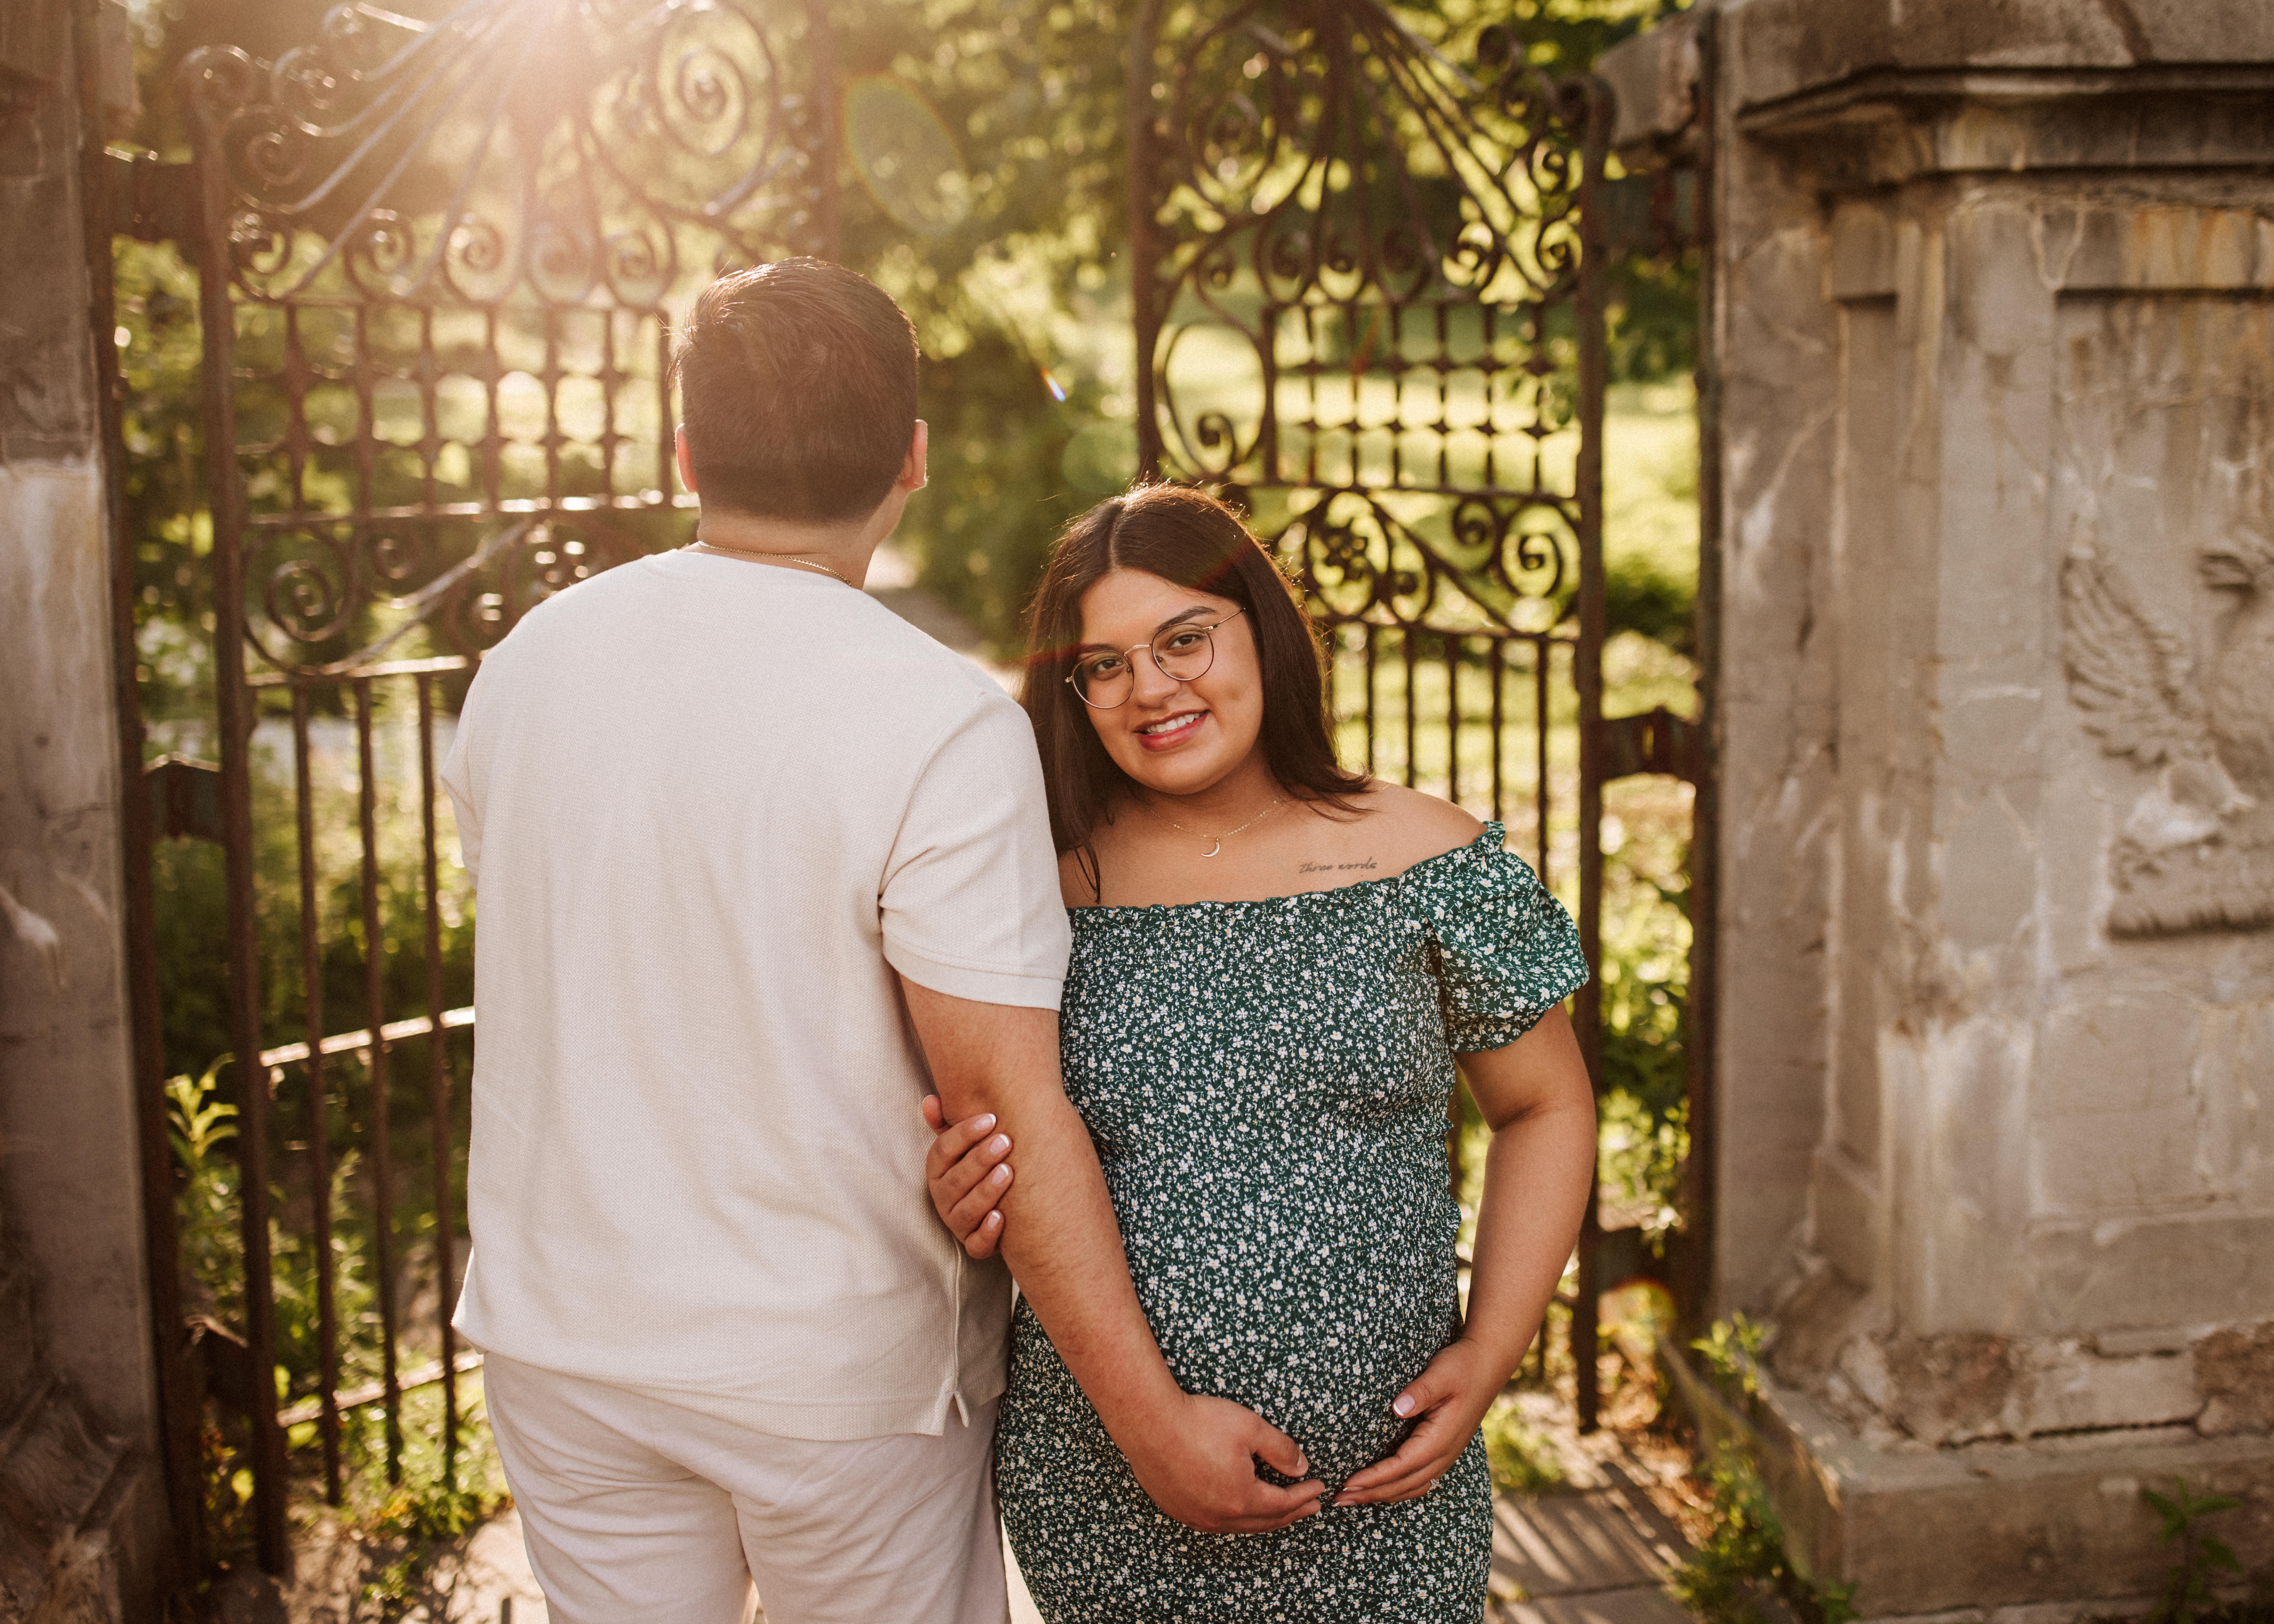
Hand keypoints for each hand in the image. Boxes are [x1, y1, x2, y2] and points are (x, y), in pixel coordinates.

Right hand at [921, 1094, 1013, 1258]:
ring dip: (986, 1192)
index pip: (941, 1151)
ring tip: (1008, 1172)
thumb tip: (930, 1100)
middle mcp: (943, 1199)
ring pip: (966, 1212)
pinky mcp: (975, 1245)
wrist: (1004, 1207)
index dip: (964, 1134)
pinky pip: (977, 1245)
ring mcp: (958, 1224)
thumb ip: (948, 1125)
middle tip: (1005, 1141)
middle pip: (955, 1181)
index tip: (991, 1118)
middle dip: (980, 1160)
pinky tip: (1001, 1216)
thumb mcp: (965, 1147)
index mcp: (937, 1172)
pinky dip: (988, 1232)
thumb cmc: (981, 1168)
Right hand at [1119, 1392, 1324, 1533]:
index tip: (1319, 1487)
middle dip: (1291, 1514)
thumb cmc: (1198, 1422)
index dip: (1304, 1495)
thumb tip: (1301, 1467)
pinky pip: (1215, 1522)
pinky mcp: (1177, 1509)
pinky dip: (1236, 1519)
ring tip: (1280, 1512)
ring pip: (1239, 1526)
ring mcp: (1195, 1516)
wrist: (1148, 1422)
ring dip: (1264, 1520)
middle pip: (1265, 1521)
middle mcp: (1218, 1516)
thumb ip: (1280, 1450)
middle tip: (1310, 1508)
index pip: (1283, 1504)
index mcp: (1240, 1498)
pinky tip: (1238, 1510)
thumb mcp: (1250, 1427)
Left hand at [1334, 1338, 1498, 1506]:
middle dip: (1371, 1493)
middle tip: (1338, 1498)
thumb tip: (1398, 1408)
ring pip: (1412, 1487)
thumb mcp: (1441, 1372)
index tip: (1349, 1483)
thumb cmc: (1462, 1366)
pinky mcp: (1444, 1451)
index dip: (1375, 1477)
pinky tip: (1381, 1489)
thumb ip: (1421, 1391)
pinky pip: (1420, 1481)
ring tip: (1352, 1498)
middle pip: (1404, 1484)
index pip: (1403, 1466)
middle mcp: (1445, 1453)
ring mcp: (1446, 1455)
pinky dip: (1398, 1489)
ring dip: (1382, 1495)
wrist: (1486, 1365)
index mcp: (1442, 1437)